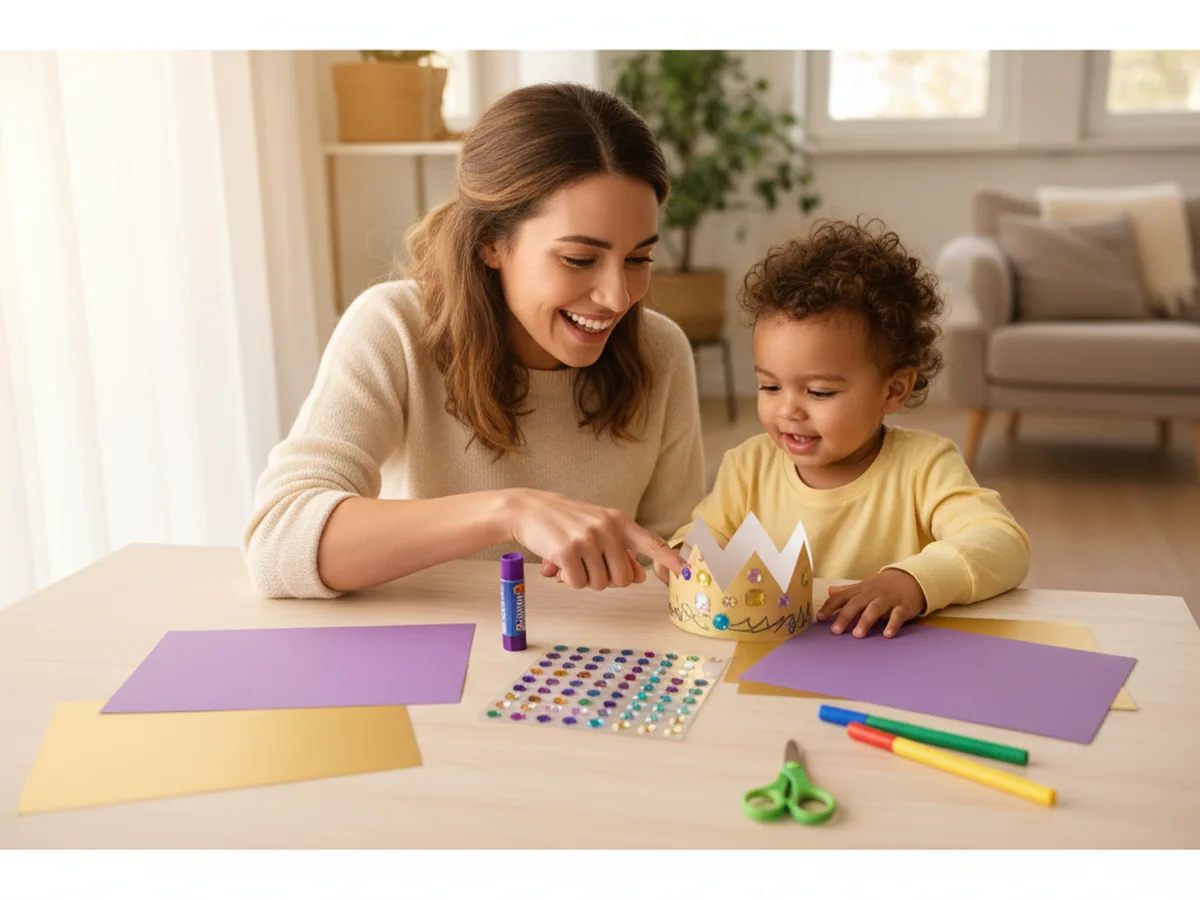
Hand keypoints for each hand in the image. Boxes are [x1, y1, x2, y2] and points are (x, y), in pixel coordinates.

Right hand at [505, 489, 684, 590]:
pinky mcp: (568, 551)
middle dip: (606, 579)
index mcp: (619, 521)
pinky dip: (568, 581)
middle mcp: (607, 528)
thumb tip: (641, 577)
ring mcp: (588, 539)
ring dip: (585, 580)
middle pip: (623, 578)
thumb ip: (620, 551)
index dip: (670, 560)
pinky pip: (578, 584)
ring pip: (600, 584)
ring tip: (572, 560)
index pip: (651, 542)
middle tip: (588, 564)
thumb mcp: (597, 529)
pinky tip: (559, 564)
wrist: (529, 509)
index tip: (687, 572)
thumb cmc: (566, 522)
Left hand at [816, 569, 926, 637]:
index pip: (842, 597)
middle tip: (835, 631)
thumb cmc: (884, 586)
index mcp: (861, 589)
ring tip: (857, 635)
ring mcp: (888, 599)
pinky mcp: (903, 606)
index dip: (830, 607)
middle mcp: (872, 593)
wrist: (912, 578)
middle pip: (856, 604)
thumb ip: (847, 590)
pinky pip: (897, 616)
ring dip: (865, 621)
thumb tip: (829, 591)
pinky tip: (887, 635)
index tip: (819, 618)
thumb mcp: (864, 586)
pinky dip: (892, 625)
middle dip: (845, 617)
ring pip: (875, 609)